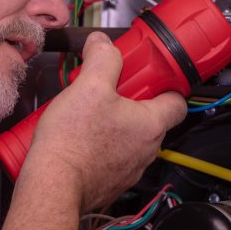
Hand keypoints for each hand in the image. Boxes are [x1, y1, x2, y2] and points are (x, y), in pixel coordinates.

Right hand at [21, 31, 186, 211]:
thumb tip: (103, 44)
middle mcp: (146, 150)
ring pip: (130, 136)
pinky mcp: (111, 181)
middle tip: (106, 88)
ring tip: (87, 112)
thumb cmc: (73, 143)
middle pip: (150, 116)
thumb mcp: (89, 85)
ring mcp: (130, 168)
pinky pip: (113, 155)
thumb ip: (102, 58)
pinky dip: (101, 144)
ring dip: (114, 122)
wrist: (52, 186)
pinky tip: (79, 135)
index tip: (147, 75)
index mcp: (151, 125)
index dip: (165, 84)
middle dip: (130, 99)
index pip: (177, 101)